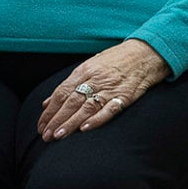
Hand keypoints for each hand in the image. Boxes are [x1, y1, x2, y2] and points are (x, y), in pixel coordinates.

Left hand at [38, 39, 169, 139]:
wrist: (146, 53)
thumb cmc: (116, 60)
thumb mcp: (90, 66)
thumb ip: (69, 85)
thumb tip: (47, 102)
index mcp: (84, 71)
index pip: (62, 93)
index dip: (50, 111)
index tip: (41, 125)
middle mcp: (95, 79)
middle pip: (71, 101)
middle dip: (56, 119)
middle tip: (46, 135)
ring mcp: (110, 88)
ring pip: (86, 107)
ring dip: (71, 122)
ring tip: (59, 135)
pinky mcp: (125, 96)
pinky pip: (109, 109)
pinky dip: (97, 119)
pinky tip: (85, 129)